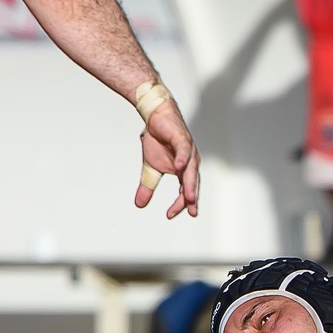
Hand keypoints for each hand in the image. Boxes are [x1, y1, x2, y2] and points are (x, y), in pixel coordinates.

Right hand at [135, 97, 199, 218]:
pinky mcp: (182, 138)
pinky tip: (179, 167)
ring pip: (191, 170)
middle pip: (192, 183)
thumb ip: (148, 186)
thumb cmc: (157, 142)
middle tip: (192, 211)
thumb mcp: (151, 168)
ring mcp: (188, 151)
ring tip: (190, 197)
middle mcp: (190, 163)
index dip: (179, 204)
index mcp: (185, 171)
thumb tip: (139, 204)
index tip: (169, 215)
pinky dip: (183, 159)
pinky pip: (184, 150)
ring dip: (190, 184)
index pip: (185, 191)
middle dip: (192, 198)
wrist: (155, 117)